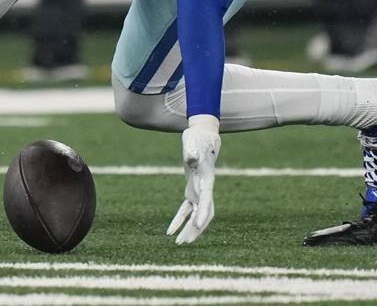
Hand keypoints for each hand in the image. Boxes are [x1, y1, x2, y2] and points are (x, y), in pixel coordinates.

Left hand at [167, 120, 220, 244]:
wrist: (202, 133)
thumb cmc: (197, 138)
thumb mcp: (194, 143)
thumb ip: (192, 152)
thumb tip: (191, 159)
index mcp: (207, 179)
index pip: (207, 201)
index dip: (203, 214)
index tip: (197, 225)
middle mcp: (205, 188)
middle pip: (204, 214)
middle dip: (195, 229)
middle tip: (183, 242)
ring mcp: (199, 190)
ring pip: (196, 215)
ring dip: (189, 229)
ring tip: (178, 243)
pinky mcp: (192, 189)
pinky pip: (186, 209)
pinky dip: (179, 219)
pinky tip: (170, 231)